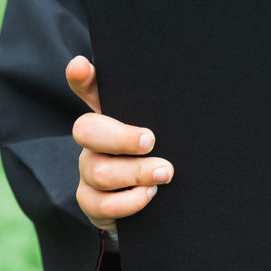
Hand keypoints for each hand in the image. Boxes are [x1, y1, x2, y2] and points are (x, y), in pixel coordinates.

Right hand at [66, 55, 172, 233]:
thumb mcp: (165, 133)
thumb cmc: (161, 157)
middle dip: (121, 137)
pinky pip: (103, 203)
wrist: (154, 203)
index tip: (80, 66)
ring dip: (137, 173)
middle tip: (150, 140)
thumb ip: (167, 114)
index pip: (88, 89)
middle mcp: (92, 140)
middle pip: (87, 130)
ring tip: (165, 173)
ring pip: (100, 171)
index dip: (80, 78)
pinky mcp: (90, 201)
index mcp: (110, 115)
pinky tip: (150, 194)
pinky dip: (131, 201)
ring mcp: (88, 170)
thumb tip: (190, 91)